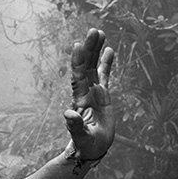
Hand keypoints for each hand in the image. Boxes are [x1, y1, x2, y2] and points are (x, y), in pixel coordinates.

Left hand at [64, 28, 115, 159]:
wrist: (90, 148)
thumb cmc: (86, 144)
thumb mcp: (82, 137)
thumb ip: (75, 127)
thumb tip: (68, 115)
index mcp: (80, 100)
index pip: (79, 77)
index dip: (78, 61)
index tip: (78, 44)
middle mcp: (85, 92)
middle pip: (87, 66)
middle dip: (89, 49)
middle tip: (94, 30)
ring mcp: (94, 92)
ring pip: (95, 67)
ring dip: (96, 50)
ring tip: (99, 32)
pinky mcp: (103, 95)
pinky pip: (105, 75)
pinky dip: (106, 63)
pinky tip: (109, 49)